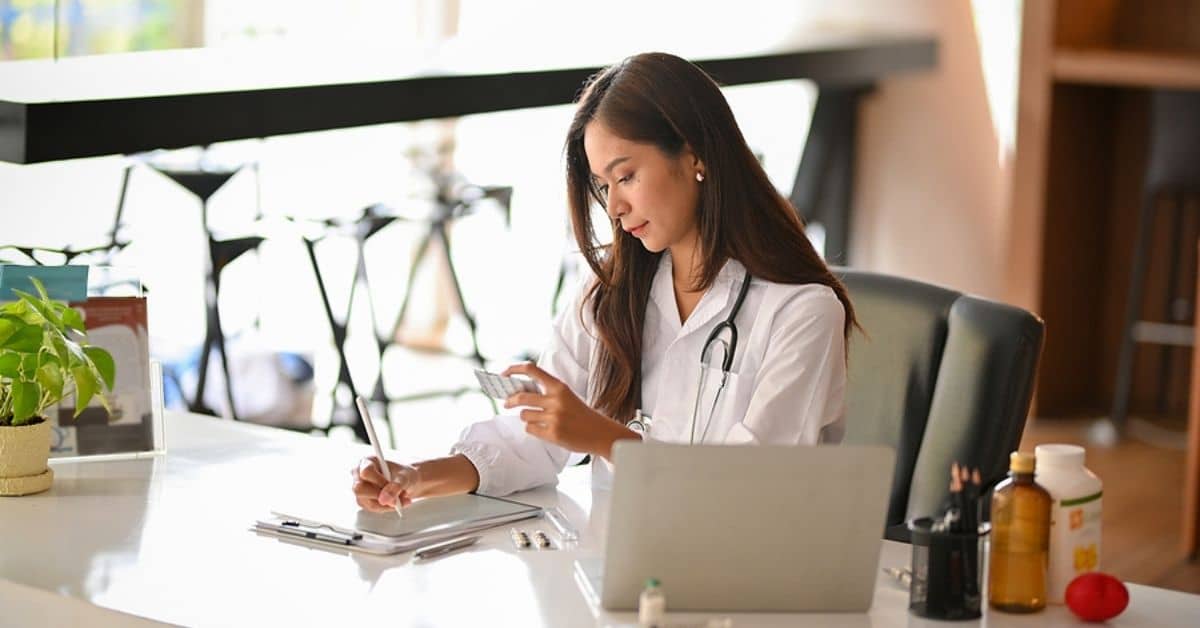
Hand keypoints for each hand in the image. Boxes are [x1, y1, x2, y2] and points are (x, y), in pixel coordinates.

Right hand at [350, 457, 420, 512]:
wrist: (406, 482)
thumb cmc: (403, 475)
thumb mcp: (404, 477)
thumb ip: (395, 486)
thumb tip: (384, 500)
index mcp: (366, 461)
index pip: (366, 472)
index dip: (378, 481)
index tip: (392, 485)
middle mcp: (358, 475)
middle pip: (359, 489)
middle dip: (379, 495)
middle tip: (396, 497)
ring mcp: (359, 489)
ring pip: (365, 500)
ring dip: (386, 503)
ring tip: (401, 499)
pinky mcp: (363, 500)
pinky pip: (372, 507)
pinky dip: (386, 507)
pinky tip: (396, 502)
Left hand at [502, 362, 634, 457]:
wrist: (601, 434)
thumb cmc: (581, 414)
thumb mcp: (566, 396)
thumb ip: (547, 393)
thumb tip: (519, 392)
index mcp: (559, 387)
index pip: (532, 370)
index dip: (514, 370)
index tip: (504, 374)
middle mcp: (556, 400)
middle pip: (521, 397)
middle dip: (509, 401)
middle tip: (506, 403)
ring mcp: (554, 417)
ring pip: (524, 415)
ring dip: (526, 417)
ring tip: (537, 419)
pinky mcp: (553, 434)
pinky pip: (530, 429)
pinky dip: (532, 429)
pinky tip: (544, 429)